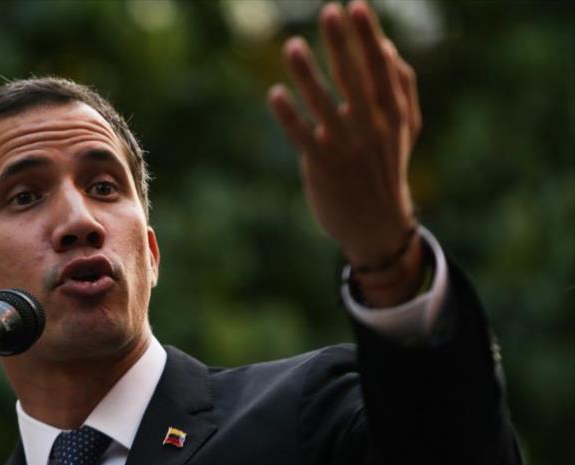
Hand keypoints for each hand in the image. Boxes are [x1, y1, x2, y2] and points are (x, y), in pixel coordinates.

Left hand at [268, 0, 420, 268]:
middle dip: (342, 44)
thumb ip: (402, 87)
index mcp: (393, 113)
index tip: (357, 6)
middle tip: (330, 11)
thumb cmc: (386, 168)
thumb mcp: (405, 129)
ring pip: (324, 104)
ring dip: (308, 74)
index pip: (380, 68)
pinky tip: (275, 93)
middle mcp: (372, 127)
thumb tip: (386, 46)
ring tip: (293, 45)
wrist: (376, 225)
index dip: (368, 37)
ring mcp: (346, 147)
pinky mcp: (322, 166)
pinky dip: (289, 116)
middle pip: (354, 78)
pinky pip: (303, 136)